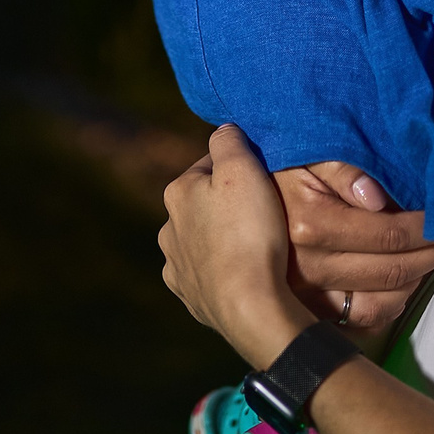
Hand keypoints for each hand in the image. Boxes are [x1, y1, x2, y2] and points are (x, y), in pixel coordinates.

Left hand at [160, 125, 316, 367]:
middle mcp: (168, 230)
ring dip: (223, 238)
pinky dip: (222, 271)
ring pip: (203, 240)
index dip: (239, 167)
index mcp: (177, 193)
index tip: (264, 178)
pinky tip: (243, 272)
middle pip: (204, 204)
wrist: (250, 304)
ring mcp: (177, 267)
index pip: (209, 166)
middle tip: (264, 212)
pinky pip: (207, 275)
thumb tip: (224, 129)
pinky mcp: (191, 298)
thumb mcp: (244, 170)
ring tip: (256, 245)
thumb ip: (229, 141)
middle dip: (227, 204)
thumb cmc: (249, 232)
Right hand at [276, 162, 433, 332]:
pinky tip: (400, 282)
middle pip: (391, 269)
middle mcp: (310, 265)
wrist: (226, 203)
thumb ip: (341, 168)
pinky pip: (359, 319)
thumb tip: (378, 198)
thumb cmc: (271, 170)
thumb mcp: (302, 154)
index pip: (390, 233)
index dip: (428, 226)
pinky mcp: (306, 308)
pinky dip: (389, 304)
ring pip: (380, 301)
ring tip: (430, 255)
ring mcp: (307, 293)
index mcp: (311, 223)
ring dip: (414, 280)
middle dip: (432, 252)